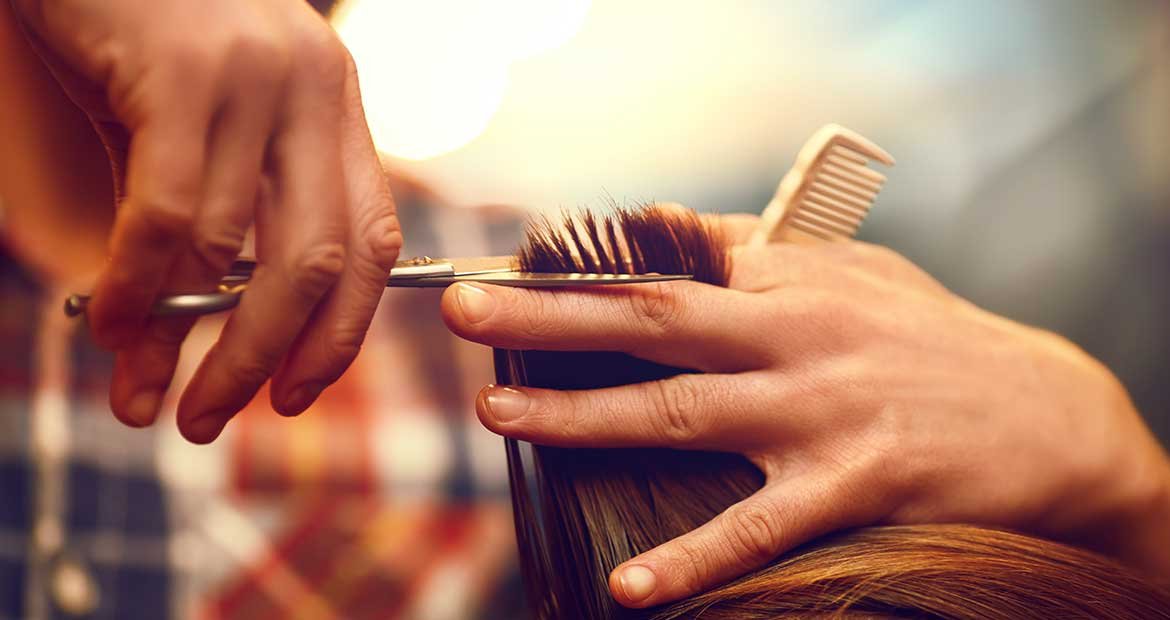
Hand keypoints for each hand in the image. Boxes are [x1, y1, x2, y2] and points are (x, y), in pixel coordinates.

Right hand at [11, 0, 401, 440]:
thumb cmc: (136, 33)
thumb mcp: (194, 130)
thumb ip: (205, 225)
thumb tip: (176, 339)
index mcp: (337, 107)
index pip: (376, 243)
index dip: (342, 332)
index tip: (296, 395)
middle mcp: (317, 92)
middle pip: (323, 263)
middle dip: (271, 359)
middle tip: (213, 421)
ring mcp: (258, 78)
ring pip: (240, 250)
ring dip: (186, 339)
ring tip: (142, 396)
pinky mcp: (184, 70)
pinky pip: (169, 214)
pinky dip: (137, 286)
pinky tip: (108, 324)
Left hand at [441, 214, 1169, 606]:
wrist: (1047, 415)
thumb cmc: (931, 338)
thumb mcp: (853, 270)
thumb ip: (758, 251)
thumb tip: (664, 229)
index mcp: (790, 280)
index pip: (665, 260)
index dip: (577, 264)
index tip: (499, 267)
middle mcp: (794, 336)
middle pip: (652, 318)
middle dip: (549, 317)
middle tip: (462, 314)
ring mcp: (820, 412)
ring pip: (682, 412)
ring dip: (585, 417)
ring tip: (502, 421)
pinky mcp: (854, 485)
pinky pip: (757, 528)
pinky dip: (692, 558)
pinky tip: (629, 587)